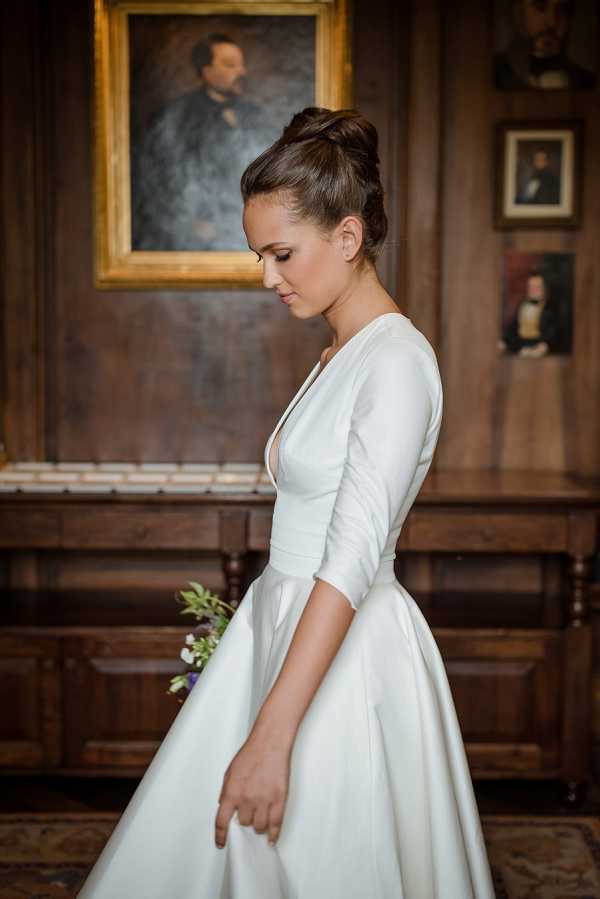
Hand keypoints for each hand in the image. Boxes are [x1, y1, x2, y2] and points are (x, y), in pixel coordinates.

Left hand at [215, 733, 290, 848]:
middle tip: (248, 813)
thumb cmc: (251, 753)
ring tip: (259, 818)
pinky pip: (276, 824)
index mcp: (231, 792)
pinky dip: (273, 834)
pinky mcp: (279, 800)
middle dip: (244, 820)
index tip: (221, 843)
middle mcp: (246, 799)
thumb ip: (225, 791)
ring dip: (258, 825)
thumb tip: (223, 807)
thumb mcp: (230, 771)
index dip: (220, 836)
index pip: (221, 822)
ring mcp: (264, 800)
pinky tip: (271, 839)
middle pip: (244, 824)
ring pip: (259, 827)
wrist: (270, 743)